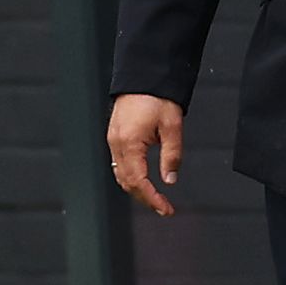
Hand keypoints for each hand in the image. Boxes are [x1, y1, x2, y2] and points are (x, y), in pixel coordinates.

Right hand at [107, 93, 185, 217]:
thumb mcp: (173, 126)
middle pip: (127, 182)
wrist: (144, 76)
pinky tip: (142, 179)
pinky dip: (130, 176)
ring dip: (136, 189)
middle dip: (145, 198)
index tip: (166, 209)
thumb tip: (170, 179)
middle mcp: (117, 143)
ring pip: (120, 175)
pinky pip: (118, 164)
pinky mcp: (114, 136)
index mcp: (130, 143)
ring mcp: (113, 140)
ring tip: (154, 197)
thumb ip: (172, 156)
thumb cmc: (158, 96)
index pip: (139, 181)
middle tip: (163, 207)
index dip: (152, 199)